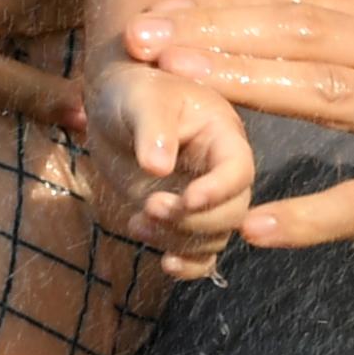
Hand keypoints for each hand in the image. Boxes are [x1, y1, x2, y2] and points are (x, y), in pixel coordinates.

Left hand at [83, 60, 252, 277]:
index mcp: (223, 136)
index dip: (218, 191)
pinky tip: (163, 262)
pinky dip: (186, 264)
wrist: (115, 104)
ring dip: (177, 240)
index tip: (185, 198)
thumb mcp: (141, 98)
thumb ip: (152, 128)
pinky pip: (200, 254)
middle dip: (192, 219)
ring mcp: (204, 198)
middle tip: (150, 205)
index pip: (238, 171)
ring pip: (212, 238)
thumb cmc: (133, 89)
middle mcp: (222, 171)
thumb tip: (157, 166)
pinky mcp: (183, 219)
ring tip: (138, 220)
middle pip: (232, 213)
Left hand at [127, 0, 353, 257]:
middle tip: (138, 38)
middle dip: (214, 34)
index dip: (221, 2)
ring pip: (330, 98)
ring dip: (248, 92)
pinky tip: (256, 226)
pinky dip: (313, 216)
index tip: (155, 5)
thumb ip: (343, 1)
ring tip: (178, 93)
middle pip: (302, 35)